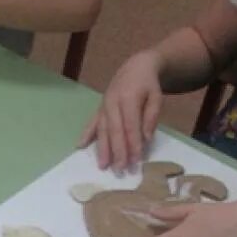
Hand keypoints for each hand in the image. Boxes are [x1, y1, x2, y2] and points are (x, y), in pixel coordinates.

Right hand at [78, 49, 163, 171]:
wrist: (136, 67)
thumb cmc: (148, 85)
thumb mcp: (156, 96)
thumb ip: (151, 116)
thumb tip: (146, 138)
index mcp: (129, 97)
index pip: (131, 125)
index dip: (133, 143)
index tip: (135, 160)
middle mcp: (113, 102)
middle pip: (115, 130)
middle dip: (117, 151)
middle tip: (120, 169)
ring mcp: (104, 105)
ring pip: (102, 129)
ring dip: (102, 148)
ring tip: (102, 165)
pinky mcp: (100, 108)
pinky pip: (91, 122)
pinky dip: (86, 134)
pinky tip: (79, 145)